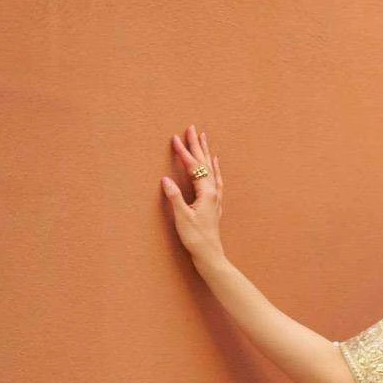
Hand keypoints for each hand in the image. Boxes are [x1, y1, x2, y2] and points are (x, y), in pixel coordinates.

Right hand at [161, 123, 224, 263]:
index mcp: (206, 193)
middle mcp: (213, 192)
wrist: (210, 255)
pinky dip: (214, 168)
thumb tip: (166, 180)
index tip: (174, 138)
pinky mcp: (214, 203)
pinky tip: (215, 163)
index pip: (193, 167)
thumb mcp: (182, 217)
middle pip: (205, 163)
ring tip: (203, 138)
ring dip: (206, 153)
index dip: (183, 152)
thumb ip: (174, 197)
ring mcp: (215, 197)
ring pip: (211, 169)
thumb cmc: (196, 238)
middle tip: (192, 128)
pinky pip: (216, 179)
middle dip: (197, 145)